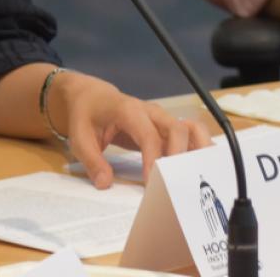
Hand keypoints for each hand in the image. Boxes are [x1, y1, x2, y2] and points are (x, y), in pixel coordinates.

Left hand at [50, 71, 212, 188]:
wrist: (92, 97)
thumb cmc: (86, 116)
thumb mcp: (80, 138)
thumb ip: (92, 161)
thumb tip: (105, 183)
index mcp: (128, 111)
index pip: (148, 135)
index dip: (153, 158)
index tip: (153, 182)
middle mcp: (150, 112)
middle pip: (176, 129)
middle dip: (179, 156)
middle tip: (174, 182)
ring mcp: (160, 118)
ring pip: (187, 129)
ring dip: (195, 150)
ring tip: (198, 173)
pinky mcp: (164, 125)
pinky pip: (187, 133)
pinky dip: (196, 146)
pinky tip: (200, 165)